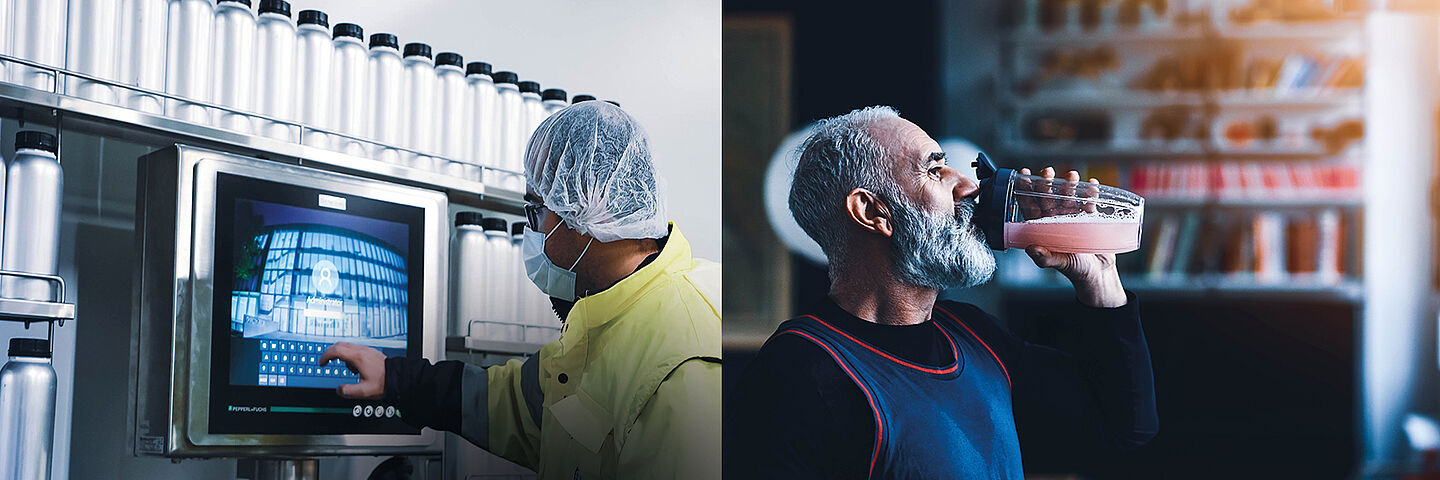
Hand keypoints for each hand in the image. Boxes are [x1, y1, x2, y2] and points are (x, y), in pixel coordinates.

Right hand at [318, 342, 385, 398]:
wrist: (398, 377)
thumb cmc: (383, 383)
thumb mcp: (363, 391)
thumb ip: (348, 391)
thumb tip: (339, 390)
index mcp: (358, 358)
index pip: (336, 350)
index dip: (325, 356)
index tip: (322, 363)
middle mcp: (363, 351)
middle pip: (340, 345)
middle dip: (331, 353)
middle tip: (327, 362)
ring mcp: (368, 350)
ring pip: (348, 347)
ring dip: (342, 356)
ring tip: (351, 371)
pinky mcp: (371, 352)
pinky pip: (356, 350)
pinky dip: (351, 356)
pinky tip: (358, 369)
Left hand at [1020, 167, 1127, 307]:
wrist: (1099, 273)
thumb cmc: (1075, 270)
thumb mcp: (1060, 263)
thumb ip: (1046, 257)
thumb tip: (1031, 249)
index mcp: (1042, 228)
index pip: (1030, 206)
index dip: (1024, 191)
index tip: (1023, 175)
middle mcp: (1055, 220)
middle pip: (1048, 197)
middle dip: (1047, 184)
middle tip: (1047, 172)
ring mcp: (1072, 217)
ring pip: (1068, 196)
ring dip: (1069, 185)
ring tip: (1072, 175)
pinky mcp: (1090, 218)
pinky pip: (1089, 202)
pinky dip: (1090, 193)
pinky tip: (1092, 184)